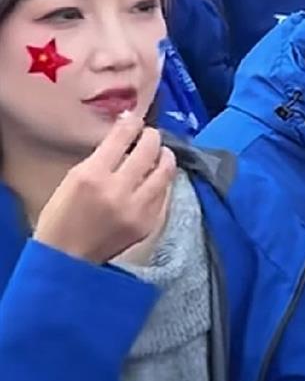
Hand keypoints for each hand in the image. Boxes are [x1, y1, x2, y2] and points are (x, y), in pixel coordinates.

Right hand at [34, 112, 175, 264]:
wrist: (66, 261)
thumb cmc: (62, 216)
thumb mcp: (73, 178)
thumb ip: (101, 155)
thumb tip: (125, 130)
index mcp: (93, 176)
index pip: (123, 136)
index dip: (133, 122)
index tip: (135, 119)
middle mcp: (118, 190)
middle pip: (149, 148)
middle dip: (151, 136)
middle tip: (149, 135)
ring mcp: (137, 209)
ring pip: (166, 170)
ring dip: (164, 156)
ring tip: (159, 153)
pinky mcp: (148, 224)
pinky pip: (165, 193)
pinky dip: (162, 181)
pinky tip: (156, 179)